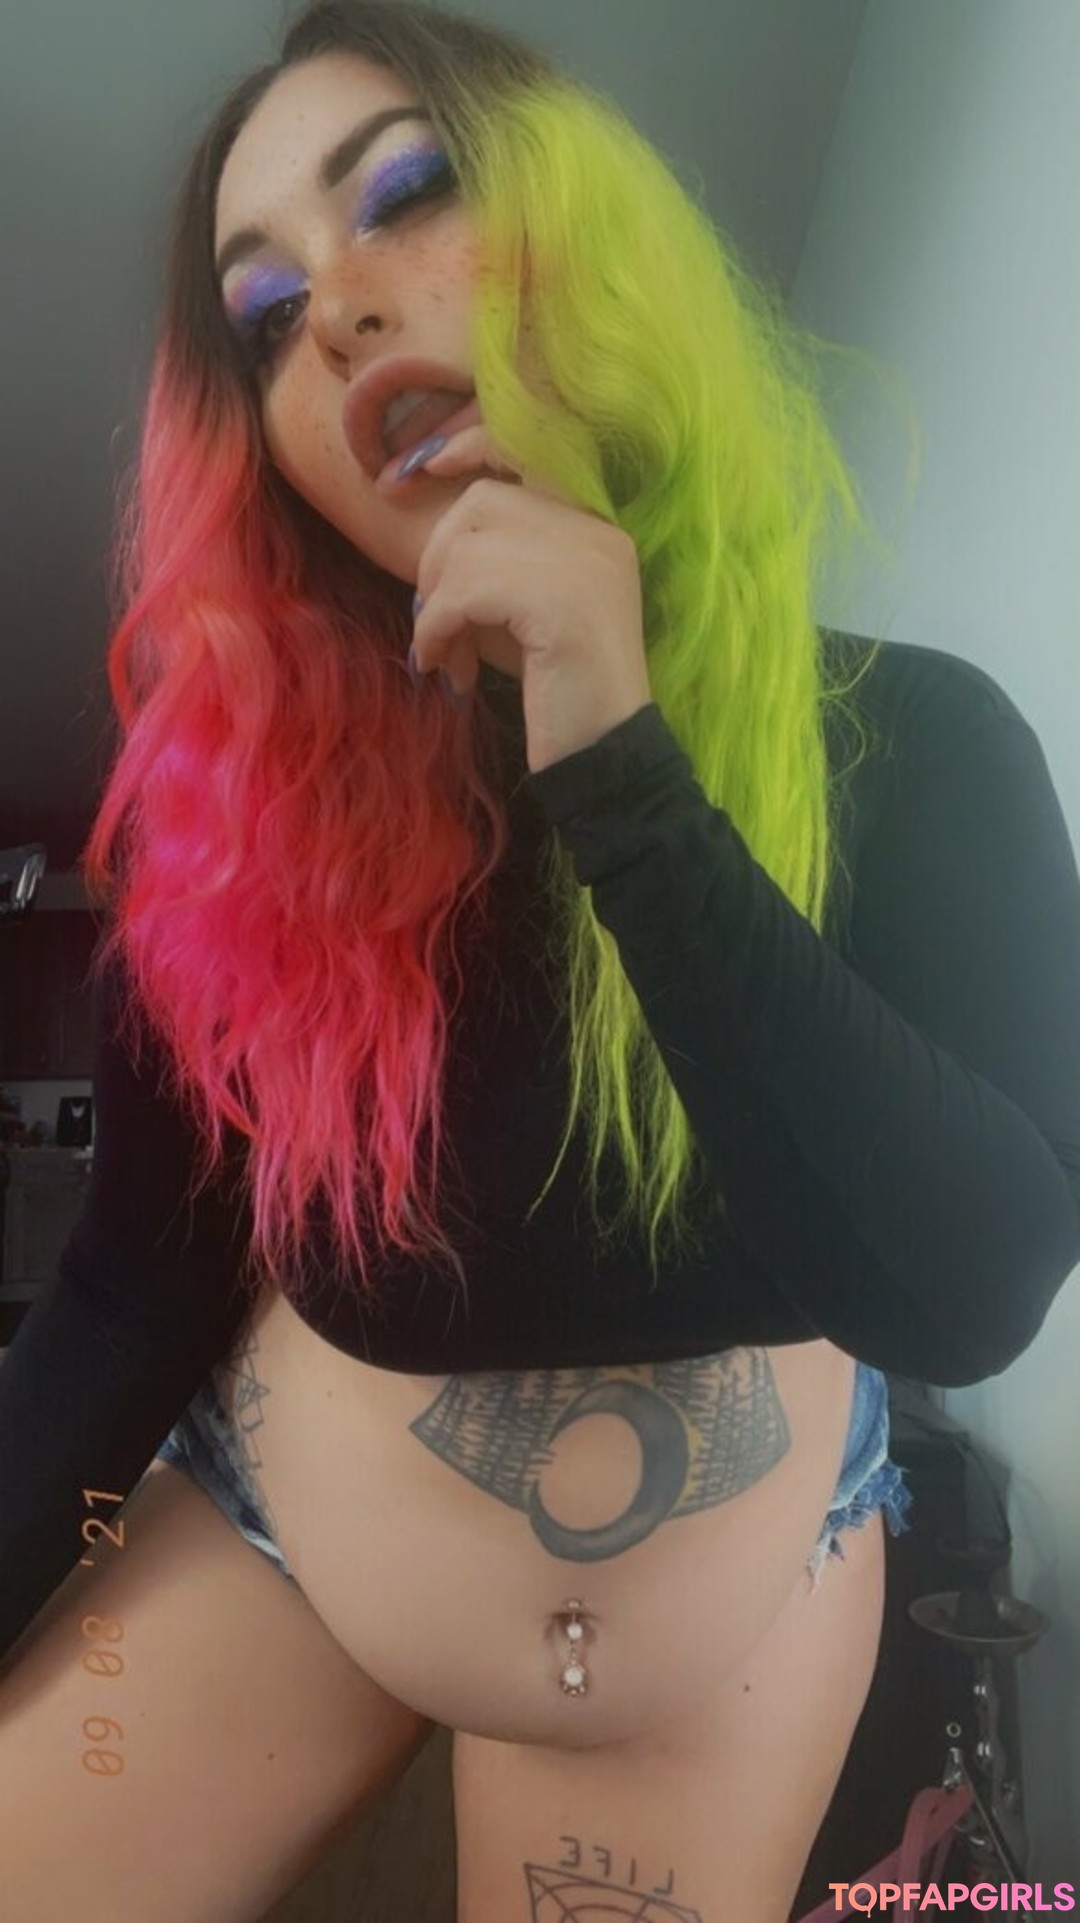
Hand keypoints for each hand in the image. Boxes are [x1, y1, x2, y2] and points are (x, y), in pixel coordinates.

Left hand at [392, 423, 652, 774]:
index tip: (417, 469)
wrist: (606, 757)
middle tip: (435, 623)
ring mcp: (584, 562)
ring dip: (435, 608)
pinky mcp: (559, 601)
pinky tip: (448, 670)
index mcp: (596, 529)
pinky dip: (439, 629)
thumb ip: (495, 567)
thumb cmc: (559, 694)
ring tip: (445, 657)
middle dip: (438, 560)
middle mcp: (596, 533)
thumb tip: (434, 554)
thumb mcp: (524, 615)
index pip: (526, 449)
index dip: (466, 447)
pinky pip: (464, 592)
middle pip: (481, 502)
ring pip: (467, 549)